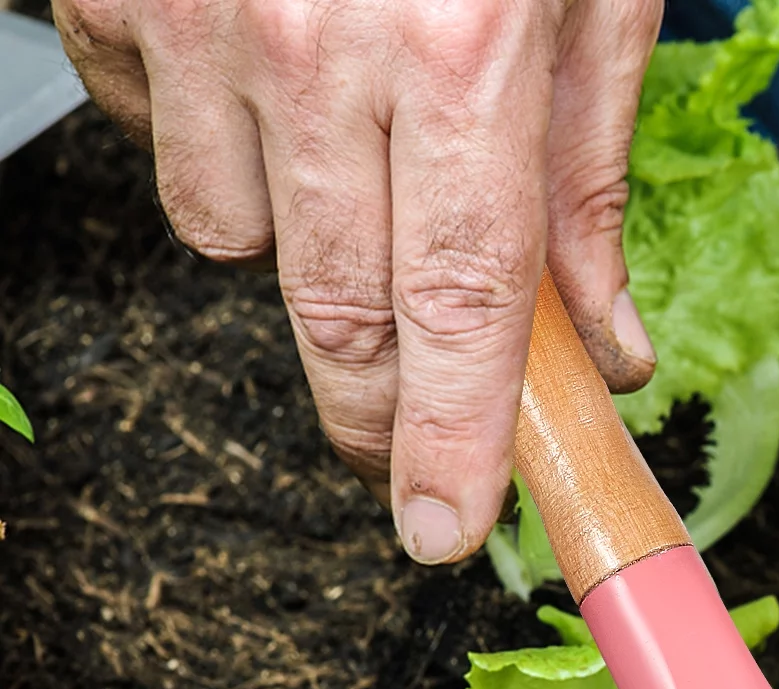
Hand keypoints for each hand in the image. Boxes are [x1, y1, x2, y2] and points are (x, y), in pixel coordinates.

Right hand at [56, 0, 661, 561]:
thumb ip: (588, 185)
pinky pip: (154, 136)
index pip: (460, 310)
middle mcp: (316, 45)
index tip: (442, 529)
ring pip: (237, 237)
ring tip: (352, 161)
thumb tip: (604, 348)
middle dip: (375, 414)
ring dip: (302, 242)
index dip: (451, 443)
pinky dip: (217, 143)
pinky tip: (267, 80)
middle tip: (402, 452)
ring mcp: (198, 15)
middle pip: (339, 317)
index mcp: (458, 52)